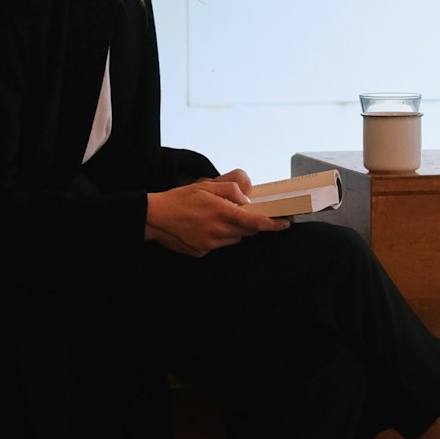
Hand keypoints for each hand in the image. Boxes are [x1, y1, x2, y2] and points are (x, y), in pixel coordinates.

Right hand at [144, 177, 289, 256]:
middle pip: (246, 231)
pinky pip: (217, 246)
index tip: (285, 223)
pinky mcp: (202, 253)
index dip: (273, 224)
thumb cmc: (180, 199)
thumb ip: (230, 190)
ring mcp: (211, 244)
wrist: (154, 217)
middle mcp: (220, 231)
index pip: (256, 222)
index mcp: (223, 212)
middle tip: (236, 213)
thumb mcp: (206, 185)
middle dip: (248, 223)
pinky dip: (215, 238)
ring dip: (231, 230)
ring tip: (211, 219)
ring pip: (232, 239)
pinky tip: (200, 228)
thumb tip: (246, 199)